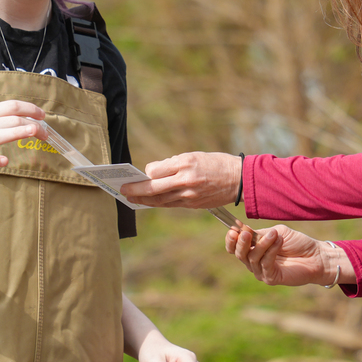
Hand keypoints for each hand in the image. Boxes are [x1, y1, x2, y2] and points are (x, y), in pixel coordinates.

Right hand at [0, 99, 46, 182]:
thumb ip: (3, 120)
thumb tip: (31, 119)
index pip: (10, 106)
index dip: (29, 109)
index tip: (43, 115)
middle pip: (8, 120)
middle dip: (30, 124)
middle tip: (45, 133)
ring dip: (16, 132)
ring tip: (32, 131)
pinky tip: (6, 160)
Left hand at [121, 152, 240, 208]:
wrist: (239, 180)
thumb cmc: (216, 164)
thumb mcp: (195, 156)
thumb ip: (174, 164)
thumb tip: (154, 172)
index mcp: (185, 164)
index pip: (156, 170)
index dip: (147, 173)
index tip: (143, 173)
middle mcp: (186, 180)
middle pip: (153, 189)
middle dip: (135, 190)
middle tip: (122, 190)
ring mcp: (189, 195)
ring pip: (160, 200)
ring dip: (143, 200)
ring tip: (131, 198)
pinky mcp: (193, 205)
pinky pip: (170, 205)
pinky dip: (158, 204)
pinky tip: (149, 202)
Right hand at [225, 223, 346, 287]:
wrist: (316, 256)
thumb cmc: (297, 243)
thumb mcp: (277, 232)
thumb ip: (261, 233)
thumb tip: (243, 231)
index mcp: (254, 249)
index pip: (235, 247)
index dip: (231, 240)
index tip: (232, 229)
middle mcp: (255, 262)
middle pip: (240, 254)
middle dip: (241, 243)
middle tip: (245, 232)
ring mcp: (262, 272)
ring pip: (253, 258)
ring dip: (263, 244)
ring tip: (274, 234)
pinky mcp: (271, 278)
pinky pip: (265, 264)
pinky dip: (271, 251)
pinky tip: (278, 241)